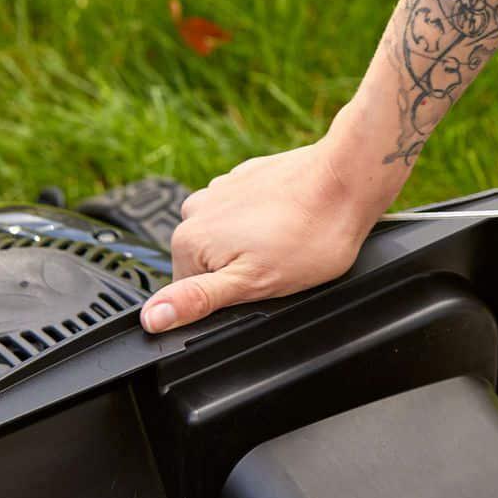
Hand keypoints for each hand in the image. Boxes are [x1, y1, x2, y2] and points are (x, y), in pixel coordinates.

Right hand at [140, 107, 409, 332]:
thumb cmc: (309, 236)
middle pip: (209, 265)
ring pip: (229, 241)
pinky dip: (267, 226)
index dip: (227, 301)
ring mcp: (221, 190)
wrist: (345, 183)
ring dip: (254, 249)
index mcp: (188, 239)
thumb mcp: (250, 284)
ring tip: (288, 247)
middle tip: (277, 270)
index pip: (190, 293)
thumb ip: (197, 300)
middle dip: (240, 274)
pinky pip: (247, 217)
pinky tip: (291, 227)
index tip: (258, 291)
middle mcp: (196, 210)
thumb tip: (152, 317)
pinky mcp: (245, 179)